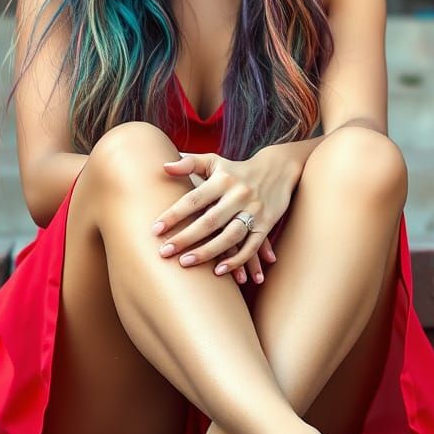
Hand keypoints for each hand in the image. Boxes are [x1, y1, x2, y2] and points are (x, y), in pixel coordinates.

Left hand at [152, 149, 294, 285]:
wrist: (279, 169)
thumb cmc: (236, 169)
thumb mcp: (214, 161)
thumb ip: (189, 163)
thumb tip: (163, 167)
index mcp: (222, 179)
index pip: (194, 199)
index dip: (174, 214)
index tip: (155, 230)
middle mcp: (238, 194)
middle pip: (210, 220)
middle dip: (186, 238)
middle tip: (164, 252)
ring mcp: (254, 210)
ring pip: (230, 236)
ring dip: (208, 252)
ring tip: (186, 263)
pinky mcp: (266, 224)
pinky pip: (252, 246)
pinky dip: (237, 260)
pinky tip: (219, 271)